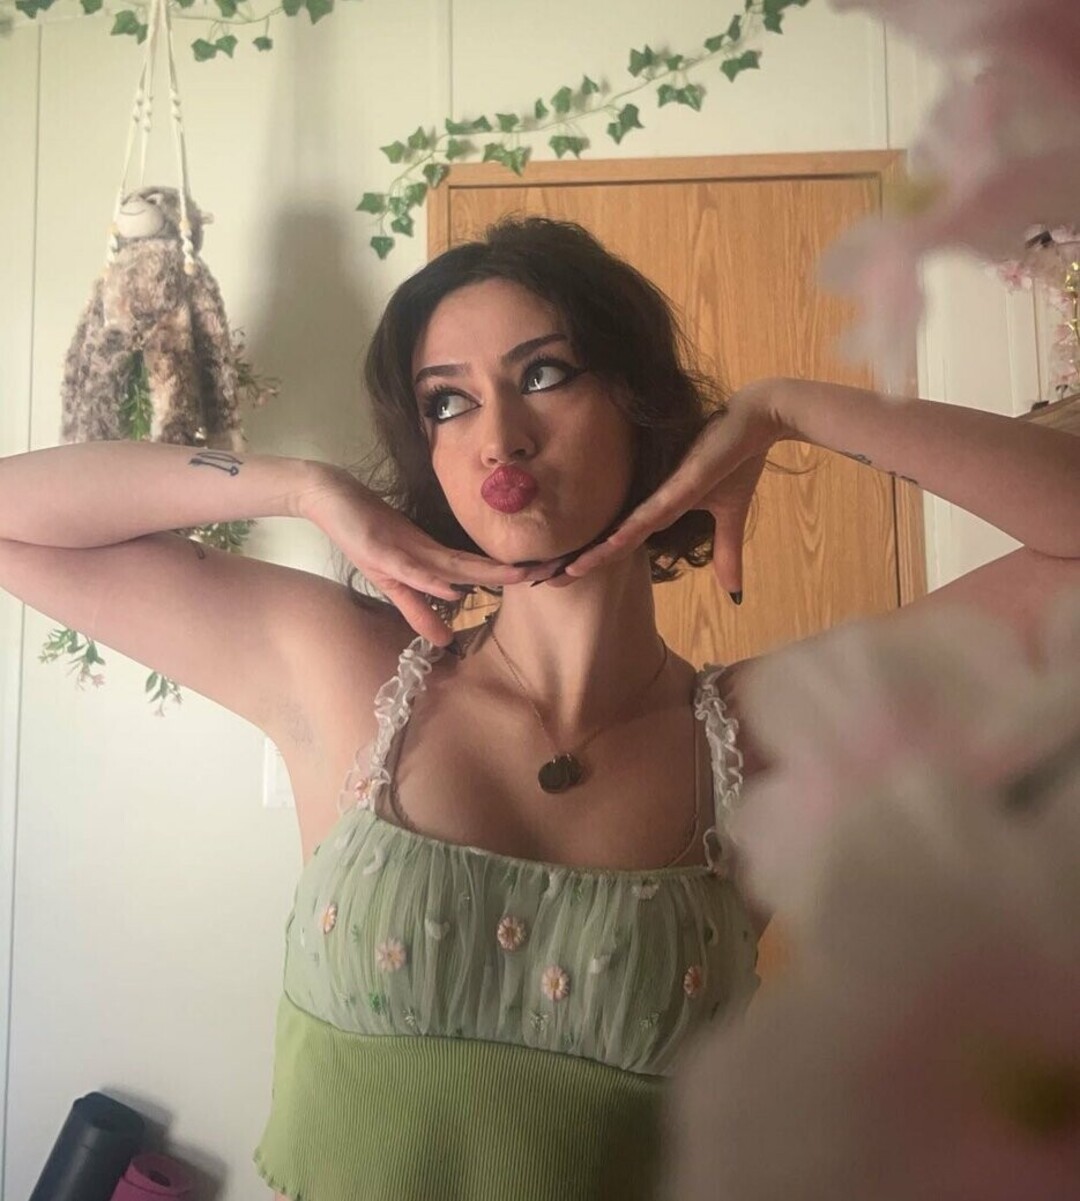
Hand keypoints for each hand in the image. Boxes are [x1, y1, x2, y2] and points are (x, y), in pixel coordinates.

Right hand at [300, 466, 551, 644]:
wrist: (332, 498)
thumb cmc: (364, 533)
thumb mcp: (393, 582)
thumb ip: (417, 609)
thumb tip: (442, 639)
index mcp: (432, 559)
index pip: (476, 570)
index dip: (506, 577)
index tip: (542, 579)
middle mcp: (426, 552)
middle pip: (474, 565)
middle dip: (509, 573)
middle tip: (549, 573)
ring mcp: (405, 549)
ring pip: (451, 563)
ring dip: (483, 571)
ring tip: (516, 576)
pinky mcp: (382, 549)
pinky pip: (411, 567)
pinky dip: (431, 577)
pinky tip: (452, 584)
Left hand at [563, 380, 786, 595]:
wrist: (756, 422)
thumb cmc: (737, 459)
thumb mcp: (730, 517)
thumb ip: (727, 553)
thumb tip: (733, 591)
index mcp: (657, 509)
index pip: (619, 542)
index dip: (592, 560)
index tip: (562, 578)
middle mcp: (651, 502)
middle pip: (610, 539)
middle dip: (580, 561)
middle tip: (543, 581)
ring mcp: (662, 493)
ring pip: (621, 532)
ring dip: (594, 554)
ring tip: (562, 573)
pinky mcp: (680, 484)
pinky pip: (649, 514)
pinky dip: (627, 533)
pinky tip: (606, 548)